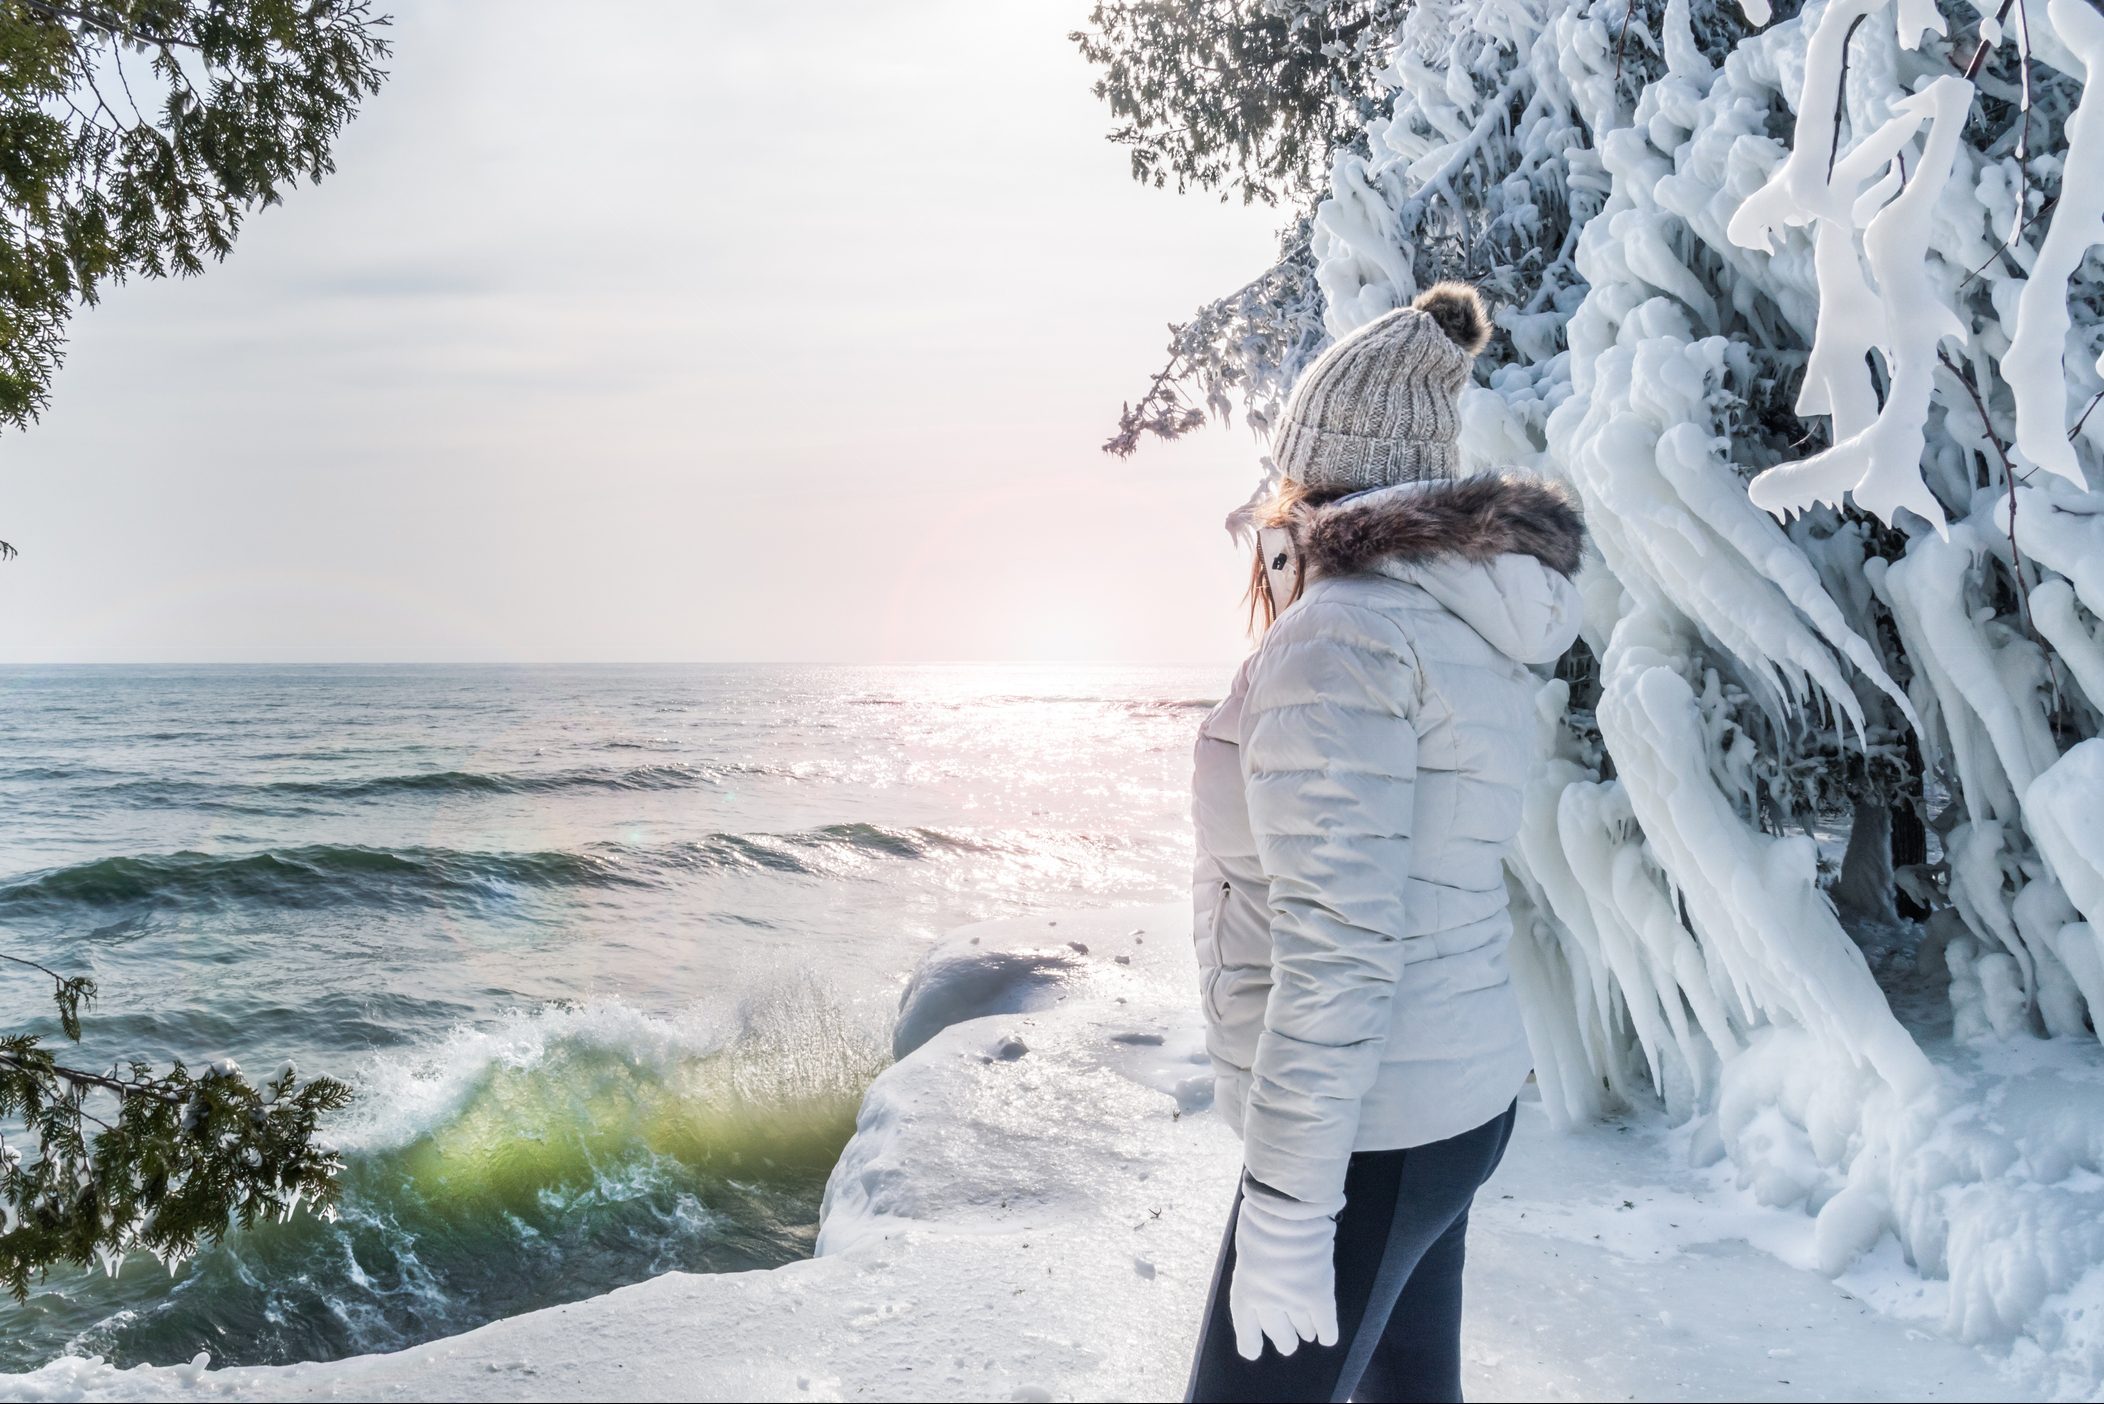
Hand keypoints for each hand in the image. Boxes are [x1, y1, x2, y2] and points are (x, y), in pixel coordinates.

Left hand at [1228, 1177, 1340, 1359]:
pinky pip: (1325, 1323)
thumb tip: (1270, 1278)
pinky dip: (1327, 1331)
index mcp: (1245, 1288)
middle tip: (1288, 1344)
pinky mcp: (1318, 1295)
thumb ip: (1258, 1268)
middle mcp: (1266, 1301)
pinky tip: (1328, 1338)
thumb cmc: (1263, 1220)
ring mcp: (1293, 1300)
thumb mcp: (1249, 1247)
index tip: (1252, 1352)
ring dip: (1304, 1331)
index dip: (1249, 1340)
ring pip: (1301, 1328)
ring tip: (1306, 1334)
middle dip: (1284, 1339)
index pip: (1245, 1324)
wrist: (1284, 1212)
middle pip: (1277, 1331)